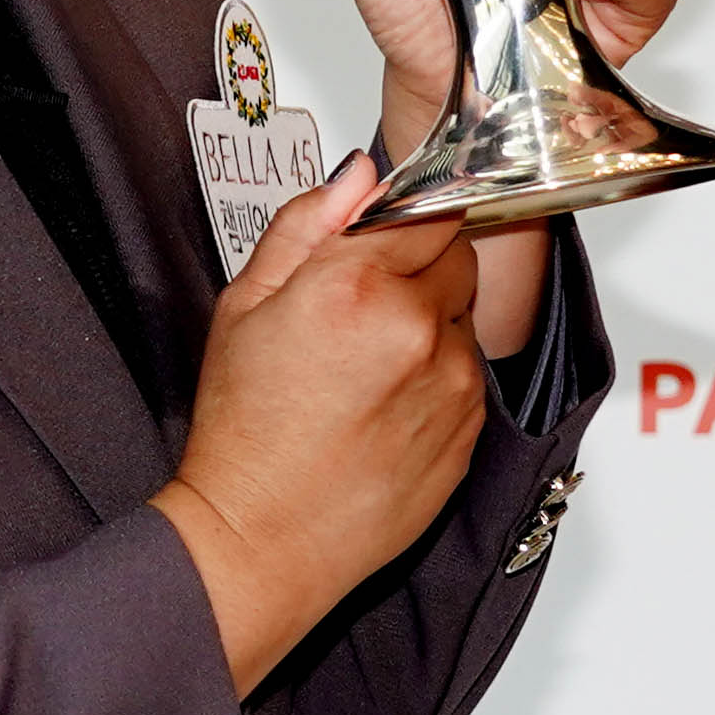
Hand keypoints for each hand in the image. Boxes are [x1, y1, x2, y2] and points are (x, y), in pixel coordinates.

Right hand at [154, 153, 489, 693]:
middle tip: (362, 307)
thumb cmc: (243, 432)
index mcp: (357, 285)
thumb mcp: (244, 306)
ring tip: (368, 369)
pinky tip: (385, 407)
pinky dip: (439, 379)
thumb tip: (360, 175)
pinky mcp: (470, 430)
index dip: (404, 221)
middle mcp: (416, 328)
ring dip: (429, 325)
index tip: (383, 237)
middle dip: (419, 268)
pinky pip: (470, 376)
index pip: (428, 209)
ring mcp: (452, 382)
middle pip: (458, 257)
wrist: (261, 539)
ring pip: (464, 318)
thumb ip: (306, 226)